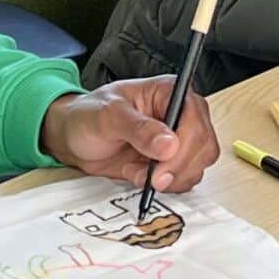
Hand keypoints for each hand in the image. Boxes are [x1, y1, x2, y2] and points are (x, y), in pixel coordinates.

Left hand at [40, 80, 219, 191]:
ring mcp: (179, 140)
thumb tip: (169, 144)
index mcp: (171, 92)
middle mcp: (181, 115)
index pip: (194, 121)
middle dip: (178, 169)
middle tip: (150, 180)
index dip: (184, 148)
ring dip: (170, 179)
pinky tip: (139, 176)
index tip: (161, 170)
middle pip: (203, 146)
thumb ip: (138, 128)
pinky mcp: (172, 161)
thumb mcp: (108, 116)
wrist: (75, 137)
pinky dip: (165, 186)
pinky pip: (184, 179)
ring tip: (137, 173)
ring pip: (197, 166)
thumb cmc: (89, 115)